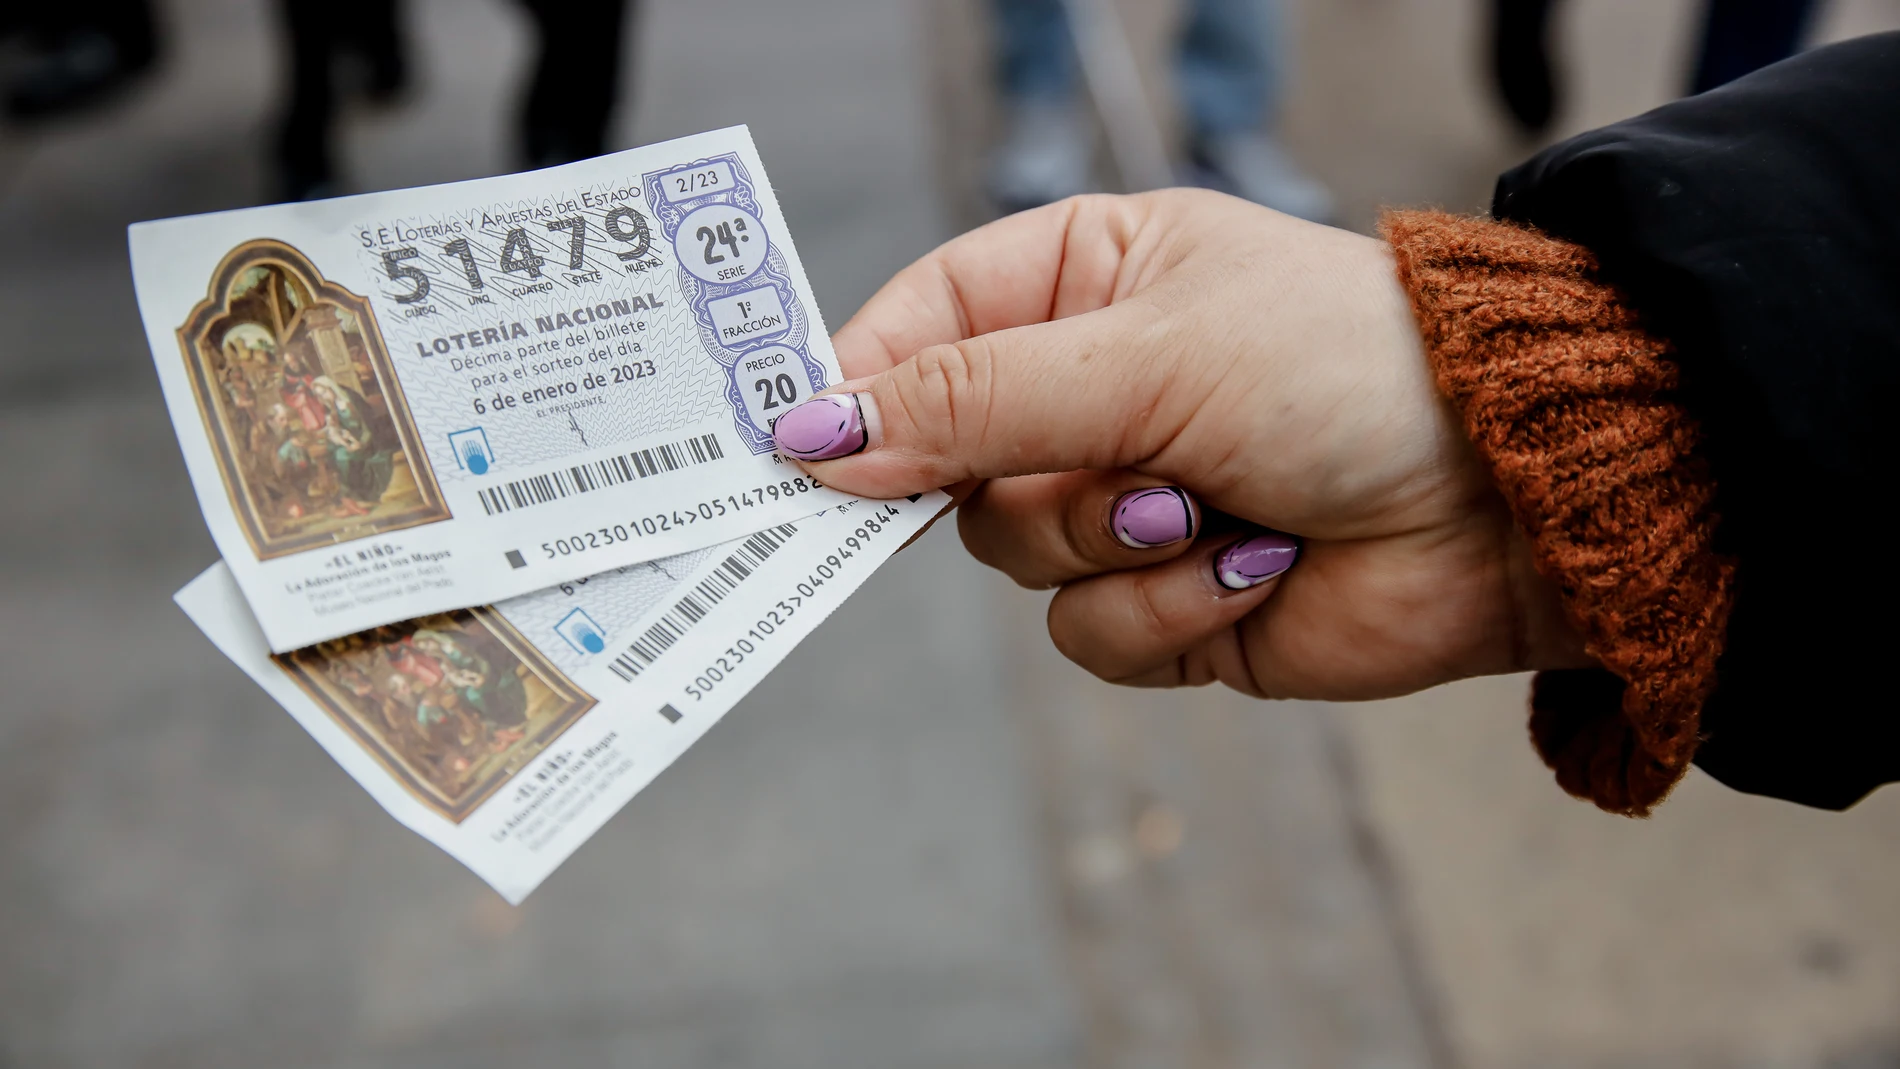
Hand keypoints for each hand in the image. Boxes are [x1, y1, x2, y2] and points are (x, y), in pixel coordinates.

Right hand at [781, 191, 1587, 700]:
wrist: (1510, 495)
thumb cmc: (1346, 368)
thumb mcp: (1142, 355)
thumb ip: (971, 401)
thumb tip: (815, 430)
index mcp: (1077, 282)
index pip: (916, 330)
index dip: (857, 390)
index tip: (798, 445)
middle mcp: (1089, 392)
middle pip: (950, 469)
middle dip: (1037, 485)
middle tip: (1118, 471)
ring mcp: (1126, 502)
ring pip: (1017, 564)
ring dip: (1116, 548)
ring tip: (1218, 509)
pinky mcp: (1168, 601)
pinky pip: (1093, 636)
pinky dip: (1170, 612)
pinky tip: (1256, 567)